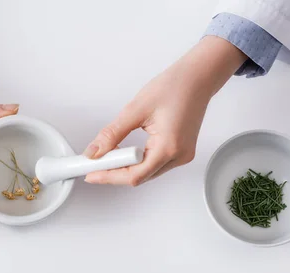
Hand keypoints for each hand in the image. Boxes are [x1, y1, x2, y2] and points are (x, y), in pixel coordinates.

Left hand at [84, 36, 246, 185]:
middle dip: (114, 173)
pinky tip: (124, 152)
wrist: (198, 77)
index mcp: (169, 147)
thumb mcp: (135, 109)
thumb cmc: (175, 86)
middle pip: (140, 177)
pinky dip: (137, 161)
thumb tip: (94, 152)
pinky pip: (154, 165)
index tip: (91, 173)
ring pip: (147, 173)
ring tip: (107, 156)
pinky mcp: (181, 152)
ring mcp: (182, 156)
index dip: (109, 176)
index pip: (134, 175)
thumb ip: (112, 134)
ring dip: (125, 167)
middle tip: (93, 165)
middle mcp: (179, 156)